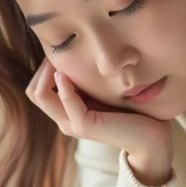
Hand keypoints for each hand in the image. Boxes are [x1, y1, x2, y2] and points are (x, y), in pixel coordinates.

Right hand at [25, 59, 173, 178]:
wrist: (152, 138)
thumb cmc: (133, 110)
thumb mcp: (105, 89)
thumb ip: (90, 78)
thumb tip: (81, 48)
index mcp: (67, 112)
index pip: (37, 86)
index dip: (44, 66)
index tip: (63, 50)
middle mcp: (64, 120)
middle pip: (34, 90)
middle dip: (42, 67)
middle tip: (60, 51)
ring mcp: (72, 124)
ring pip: (41, 95)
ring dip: (48, 72)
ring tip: (61, 57)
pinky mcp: (85, 126)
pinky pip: (66, 102)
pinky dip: (63, 86)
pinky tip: (65, 72)